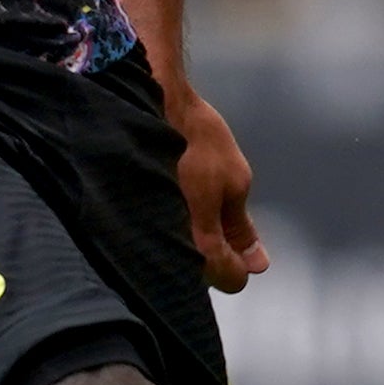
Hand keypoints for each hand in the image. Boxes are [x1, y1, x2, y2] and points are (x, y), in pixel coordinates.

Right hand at [165, 74, 268, 291]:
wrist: (146, 105)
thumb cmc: (195, 141)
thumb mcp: (234, 181)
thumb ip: (242, 227)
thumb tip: (257, 263)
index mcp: (200, 244)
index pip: (228, 279)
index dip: (241, 265)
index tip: (243, 249)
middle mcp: (168, 249)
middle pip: (200, 274)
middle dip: (216, 256)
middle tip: (222, 226)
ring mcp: (145, 235)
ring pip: (176, 259)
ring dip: (193, 244)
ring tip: (199, 210)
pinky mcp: (126, 220)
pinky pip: (155, 239)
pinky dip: (171, 230)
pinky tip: (176, 205)